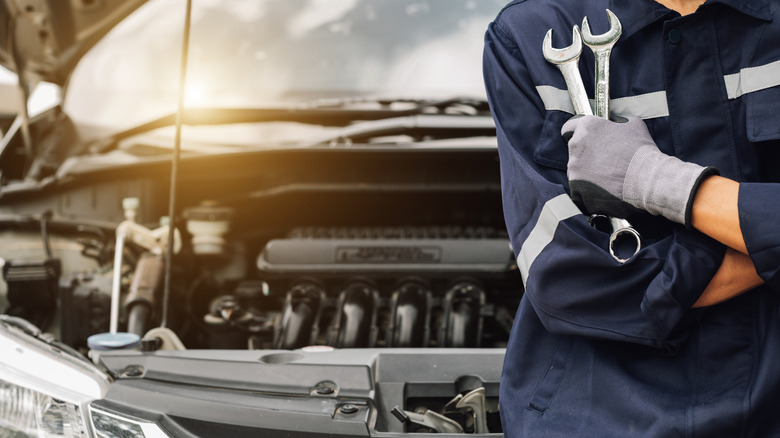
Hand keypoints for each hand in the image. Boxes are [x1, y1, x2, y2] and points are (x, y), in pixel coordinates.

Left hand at [562, 115, 716, 224]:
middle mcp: (576, 145)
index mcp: (587, 127)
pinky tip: (603, 189)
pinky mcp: (576, 186)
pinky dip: (588, 188)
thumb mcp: (632, 124)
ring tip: (607, 177)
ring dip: (587, 172)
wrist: (645, 178)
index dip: (575, 132)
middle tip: (604, 161)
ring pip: (577, 169)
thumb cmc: (641, 150)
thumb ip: (616, 122)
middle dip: (586, 154)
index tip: (582, 138)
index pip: (569, 127)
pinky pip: (578, 186)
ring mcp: (574, 167)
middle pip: (575, 150)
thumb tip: (613, 124)